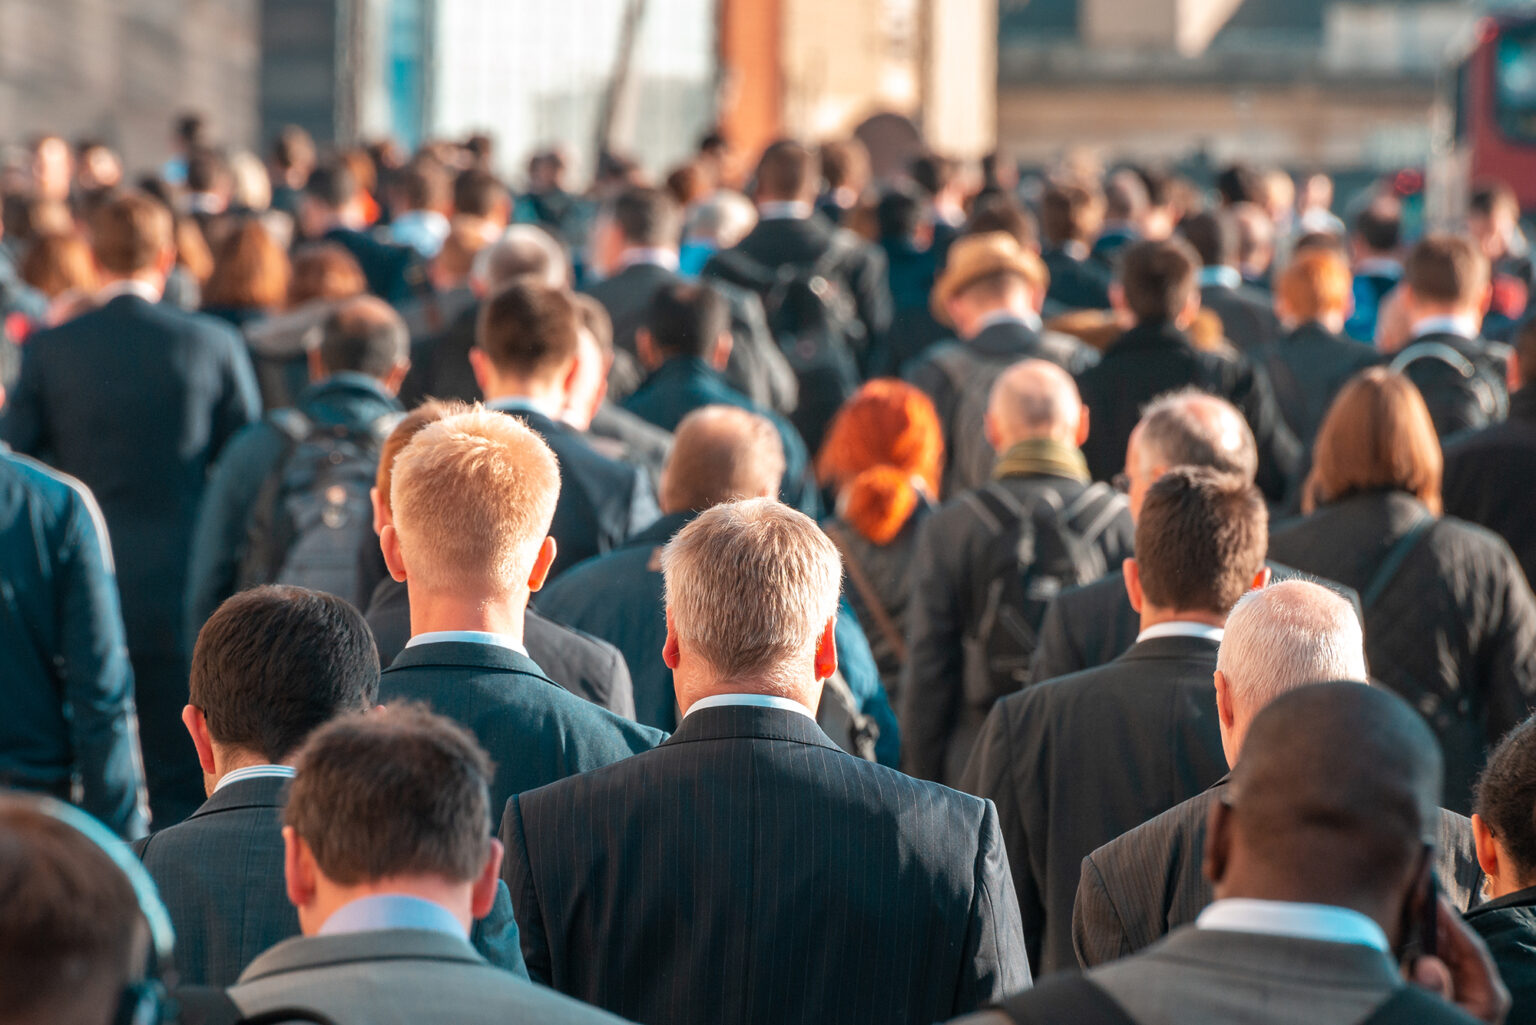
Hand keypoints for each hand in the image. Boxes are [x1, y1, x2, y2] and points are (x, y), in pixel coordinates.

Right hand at [1407, 894, 1510, 1024]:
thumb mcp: (1438, 1017)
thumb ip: (1434, 993)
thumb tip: (1428, 963)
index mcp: (1487, 997)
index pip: (1471, 949)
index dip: (1452, 921)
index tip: (1433, 897)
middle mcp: (1480, 992)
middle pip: (1460, 948)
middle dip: (1439, 923)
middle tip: (1416, 894)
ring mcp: (1466, 993)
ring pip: (1449, 955)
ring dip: (1429, 934)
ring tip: (1410, 908)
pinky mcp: (1451, 995)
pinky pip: (1439, 966)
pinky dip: (1425, 950)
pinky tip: (1409, 936)